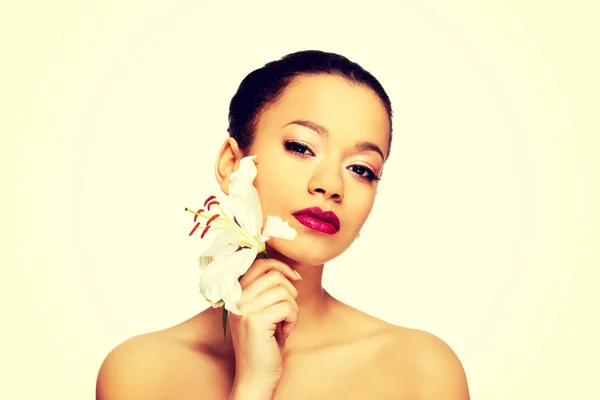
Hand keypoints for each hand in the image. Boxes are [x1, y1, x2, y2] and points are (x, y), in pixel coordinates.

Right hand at [228, 256, 300, 390]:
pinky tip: (284, 332)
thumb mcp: (262, 309)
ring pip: (283, 291)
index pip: (259, 264)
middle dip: (290, 291)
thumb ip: (265, 288)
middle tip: (287, 311)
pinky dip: (293, 319)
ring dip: (292, 308)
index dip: (281, 267)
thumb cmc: (264, 342)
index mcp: (235, 293)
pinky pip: (287, 307)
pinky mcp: (255, 321)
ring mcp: (243, 309)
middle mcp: (236, 299)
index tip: (295, 278)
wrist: (256, 375)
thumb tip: (283, 267)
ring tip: (284, 323)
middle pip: (274, 275)